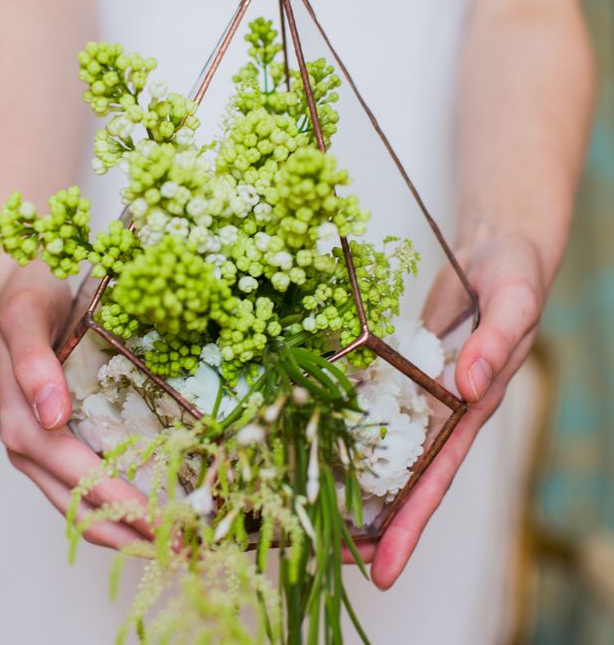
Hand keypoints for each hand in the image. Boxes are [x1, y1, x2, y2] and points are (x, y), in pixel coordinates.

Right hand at [0, 261, 152, 548]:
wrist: (12, 287)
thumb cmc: (25, 299)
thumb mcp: (27, 318)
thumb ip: (33, 363)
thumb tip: (52, 416)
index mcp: (24, 428)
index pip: (84, 483)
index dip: (126, 509)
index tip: (170, 531)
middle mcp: (29, 447)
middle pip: (82, 507)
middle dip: (132, 533)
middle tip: (185, 549)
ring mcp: (39, 448)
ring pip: (80, 505)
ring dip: (124, 528)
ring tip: (173, 542)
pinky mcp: (52, 440)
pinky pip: (80, 484)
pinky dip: (113, 504)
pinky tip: (147, 509)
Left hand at [346, 233, 544, 586]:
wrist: (495, 253)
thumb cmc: (515, 279)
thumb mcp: (514, 305)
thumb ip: (496, 343)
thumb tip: (467, 386)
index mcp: (470, 411)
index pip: (436, 480)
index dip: (409, 527)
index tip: (382, 572)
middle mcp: (440, 411)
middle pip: (402, 478)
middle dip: (370, 523)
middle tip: (327, 557)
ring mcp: (416, 392)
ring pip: (381, 446)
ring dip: (351, 479)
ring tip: (311, 513)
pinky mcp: (397, 368)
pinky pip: (369, 402)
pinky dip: (345, 423)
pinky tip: (312, 438)